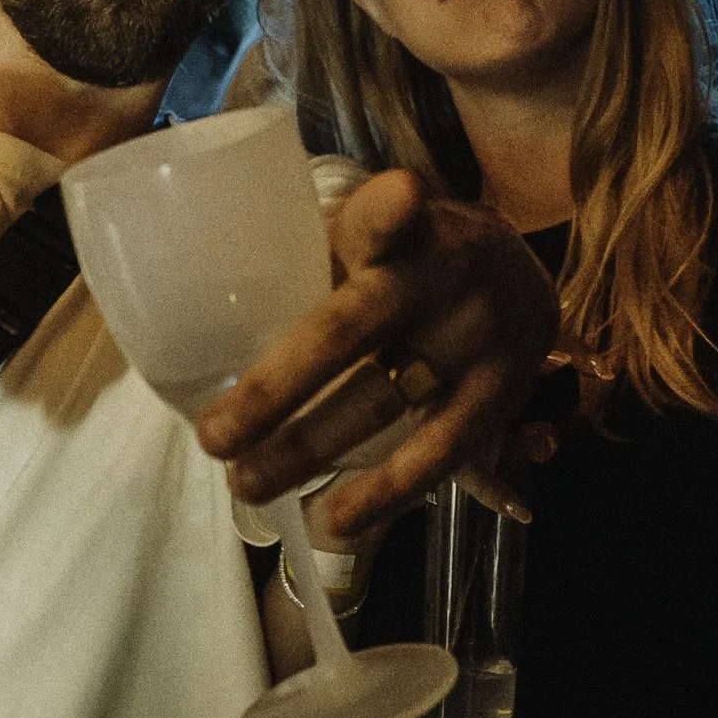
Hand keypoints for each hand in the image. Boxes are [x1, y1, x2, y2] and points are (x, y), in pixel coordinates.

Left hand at [199, 171, 559, 539]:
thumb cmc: (408, 259)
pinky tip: (333, 519)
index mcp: (403, 226)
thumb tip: (197, 327)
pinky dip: (384, 492)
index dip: (390, 209)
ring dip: (308, 449)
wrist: (521, 274)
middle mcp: (445, 274)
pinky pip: (440, 452)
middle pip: (354, 331)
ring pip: (383, 400)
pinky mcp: (504, 392)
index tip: (397, 198)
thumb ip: (310, 265)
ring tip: (247, 483)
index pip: (391, 214)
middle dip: (276, 389)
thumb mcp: (370, 238)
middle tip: (213, 438)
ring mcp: (479, 336)